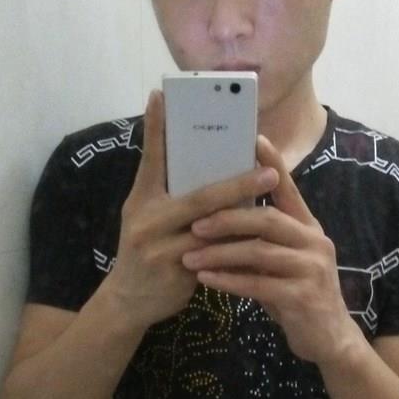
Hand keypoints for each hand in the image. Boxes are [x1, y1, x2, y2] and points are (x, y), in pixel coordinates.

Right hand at [107, 90, 277, 330]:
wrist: (127, 302)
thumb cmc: (146, 252)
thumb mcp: (146, 218)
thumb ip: (167, 193)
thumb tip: (206, 163)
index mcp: (141, 200)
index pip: (150, 159)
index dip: (155, 128)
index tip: (160, 96)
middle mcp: (148, 219)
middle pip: (199, 197)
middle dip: (237, 183)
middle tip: (268, 172)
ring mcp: (160, 247)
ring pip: (212, 227)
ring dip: (245, 213)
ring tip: (271, 198)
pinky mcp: (175, 272)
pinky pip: (216, 256)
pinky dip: (238, 245)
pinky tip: (262, 236)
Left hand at [181, 134, 359, 364]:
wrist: (328, 339)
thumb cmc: (297, 295)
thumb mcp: (281, 262)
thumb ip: (262, 240)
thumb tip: (221, 213)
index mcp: (308, 228)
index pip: (288, 188)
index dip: (272, 163)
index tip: (252, 138)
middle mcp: (314, 243)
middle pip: (268, 219)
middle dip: (228, 218)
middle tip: (194, 221)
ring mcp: (312, 270)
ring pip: (260, 252)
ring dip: (221, 252)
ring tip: (189, 255)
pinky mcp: (304, 298)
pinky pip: (259, 284)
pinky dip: (229, 280)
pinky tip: (205, 279)